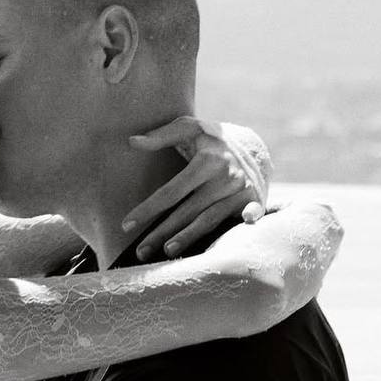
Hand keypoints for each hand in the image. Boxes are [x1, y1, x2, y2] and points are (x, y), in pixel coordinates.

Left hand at [124, 116, 270, 258]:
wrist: (251, 147)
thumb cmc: (209, 140)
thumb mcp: (189, 129)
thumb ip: (161, 135)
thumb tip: (132, 142)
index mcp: (206, 160)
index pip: (171, 191)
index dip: (148, 209)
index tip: (126, 225)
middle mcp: (225, 176)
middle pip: (187, 210)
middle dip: (162, 232)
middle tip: (141, 251)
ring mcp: (241, 190)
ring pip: (210, 219)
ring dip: (189, 237)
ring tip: (167, 252)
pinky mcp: (254, 200)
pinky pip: (252, 213)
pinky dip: (250, 218)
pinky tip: (245, 223)